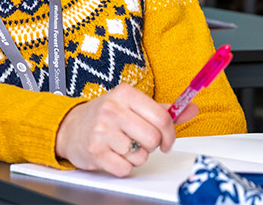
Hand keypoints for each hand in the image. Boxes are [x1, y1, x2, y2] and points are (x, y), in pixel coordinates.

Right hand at [55, 83, 198, 176]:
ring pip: (140, 156)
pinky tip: (112, 153)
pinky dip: (122, 166)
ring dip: (135, 156)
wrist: (70, 127)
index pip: (161, 117)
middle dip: (151, 146)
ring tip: (122, 145)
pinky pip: (125, 169)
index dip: (170, 134)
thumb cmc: (106, 116)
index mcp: (125, 93)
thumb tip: (191, 108)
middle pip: (153, 138)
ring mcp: (102, 129)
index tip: (166, 140)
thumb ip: (162, 109)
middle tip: (139, 141)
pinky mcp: (95, 150)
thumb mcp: (131, 105)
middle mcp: (113, 108)